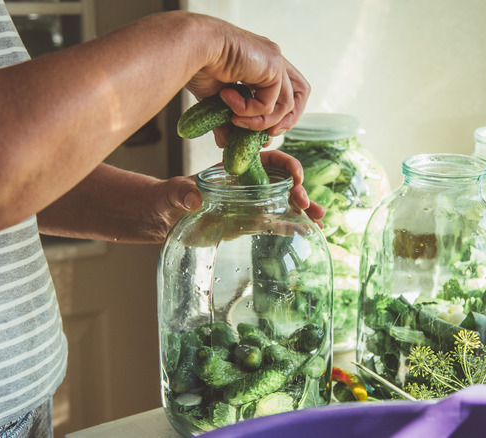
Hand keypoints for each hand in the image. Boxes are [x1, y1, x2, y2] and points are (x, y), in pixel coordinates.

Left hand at [152, 150, 324, 239]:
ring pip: (283, 202)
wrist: (164, 219)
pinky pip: (275, 223)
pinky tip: (309, 233)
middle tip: (306, 203)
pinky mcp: (248, 223)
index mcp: (235, 168)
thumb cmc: (168, 198)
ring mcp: (250, 204)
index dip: (285, 164)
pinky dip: (292, 227)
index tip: (296, 175)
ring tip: (321, 219)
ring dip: (303, 209)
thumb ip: (182, 193)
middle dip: (298, 189)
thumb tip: (195, 199)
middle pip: (282, 181)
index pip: (267, 159)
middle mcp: (248, 183)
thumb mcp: (173, 192)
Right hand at [184, 14, 309, 142]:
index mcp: (262, 64)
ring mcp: (275, 61)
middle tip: (267, 135)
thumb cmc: (197, 64)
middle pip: (301, 94)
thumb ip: (225, 120)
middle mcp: (272, 60)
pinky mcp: (273, 65)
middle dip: (287, 119)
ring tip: (233, 118)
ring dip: (258, 121)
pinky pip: (270, 103)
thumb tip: (226, 143)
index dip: (280, 115)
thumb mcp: (215, 100)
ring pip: (285, 106)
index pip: (287, 91)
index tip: (262, 131)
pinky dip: (249, 111)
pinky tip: (228, 99)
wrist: (190, 47)